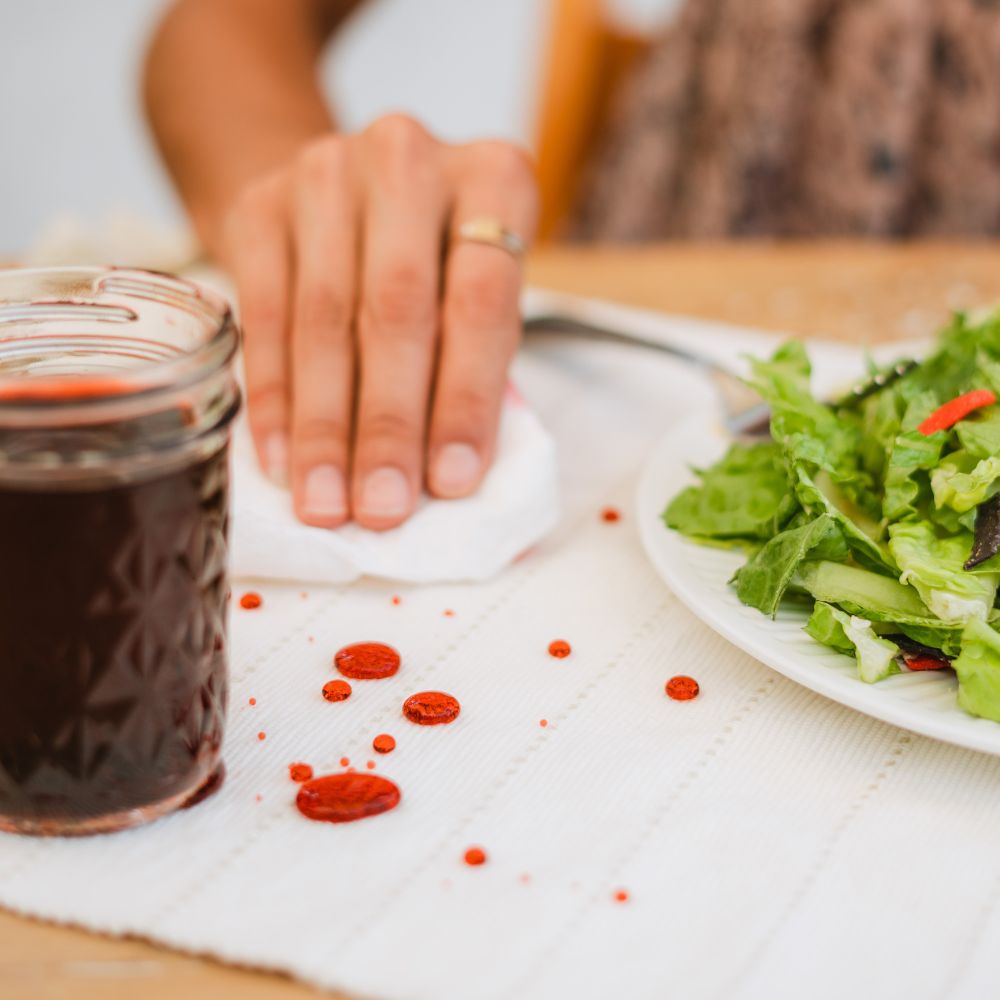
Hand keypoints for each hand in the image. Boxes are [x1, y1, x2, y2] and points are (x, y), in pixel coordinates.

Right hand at [223, 114, 537, 529]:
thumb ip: (474, 363)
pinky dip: (274, 399)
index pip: (481, 303)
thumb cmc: (433, 258)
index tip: (451, 482)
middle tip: (381, 507)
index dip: (466, 400)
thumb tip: (449, 478)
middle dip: (389, 426)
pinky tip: (281, 460)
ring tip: (328, 503)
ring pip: (324, 321)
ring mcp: (327, 174)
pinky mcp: (261, 205)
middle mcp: (410, 160)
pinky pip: (263, 318)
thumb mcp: (475, 290)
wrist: (342, 188)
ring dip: (325, 428)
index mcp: (493, 179)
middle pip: (397, 312)